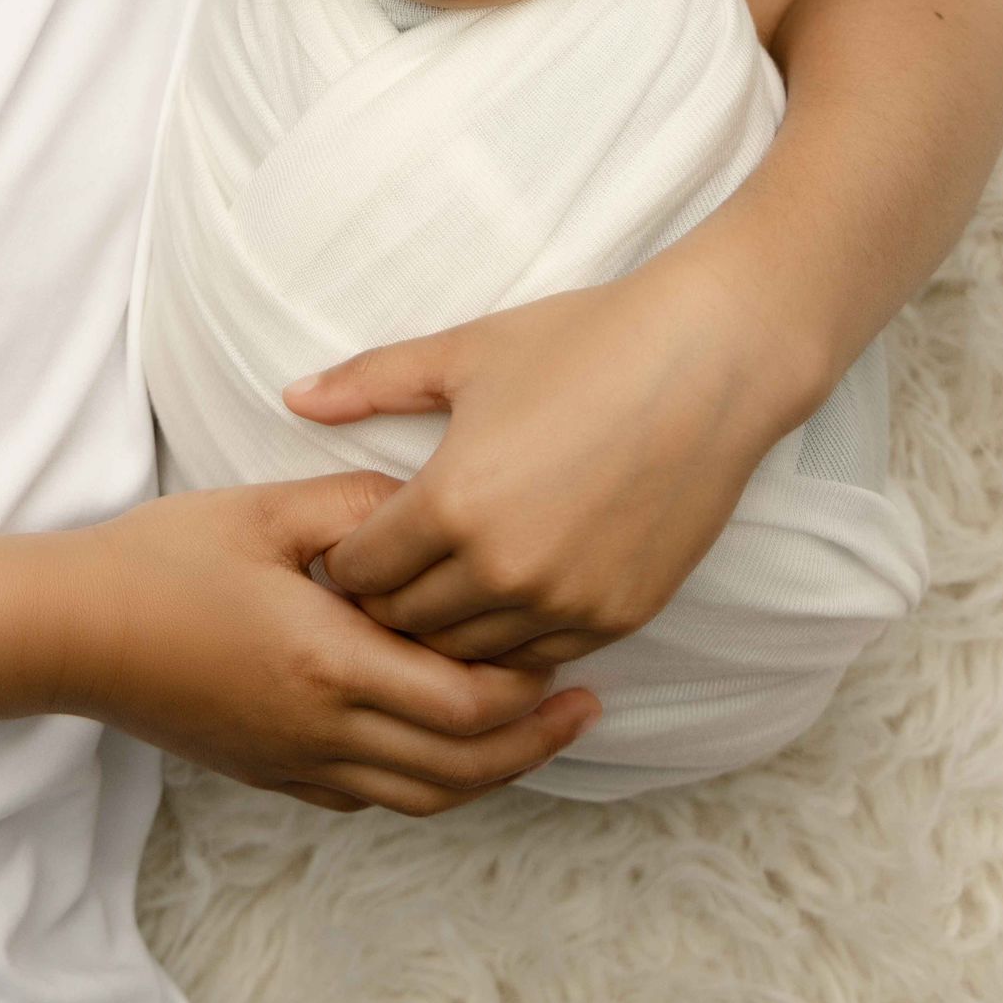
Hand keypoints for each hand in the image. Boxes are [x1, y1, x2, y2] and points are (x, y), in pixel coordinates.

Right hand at [54, 471, 598, 813]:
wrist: (73, 631)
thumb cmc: (163, 558)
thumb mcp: (265, 509)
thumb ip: (357, 506)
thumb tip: (428, 506)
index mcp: (327, 661)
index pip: (460, 701)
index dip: (524, 685)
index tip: (565, 646)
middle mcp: (322, 729)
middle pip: (461, 765)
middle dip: (534, 738)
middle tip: (588, 705)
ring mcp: (298, 763)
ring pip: (425, 795)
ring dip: (495, 772)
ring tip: (542, 734)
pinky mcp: (276, 775)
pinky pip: (377, 798)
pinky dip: (432, 783)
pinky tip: (452, 748)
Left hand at [285, 239, 807, 669]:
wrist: (712, 361)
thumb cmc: (585, 342)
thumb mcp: (466, 353)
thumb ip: (369, 382)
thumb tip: (291, 396)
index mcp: (451, 504)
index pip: (359, 571)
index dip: (342, 557)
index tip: (346, 539)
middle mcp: (503, 570)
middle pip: (404, 625)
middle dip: (382, 601)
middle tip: (382, 571)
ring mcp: (566, 604)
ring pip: (466, 658)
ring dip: (443, 630)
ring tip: (438, 587)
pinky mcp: (619, 618)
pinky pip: (535, 660)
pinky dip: (508, 640)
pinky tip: (502, 598)